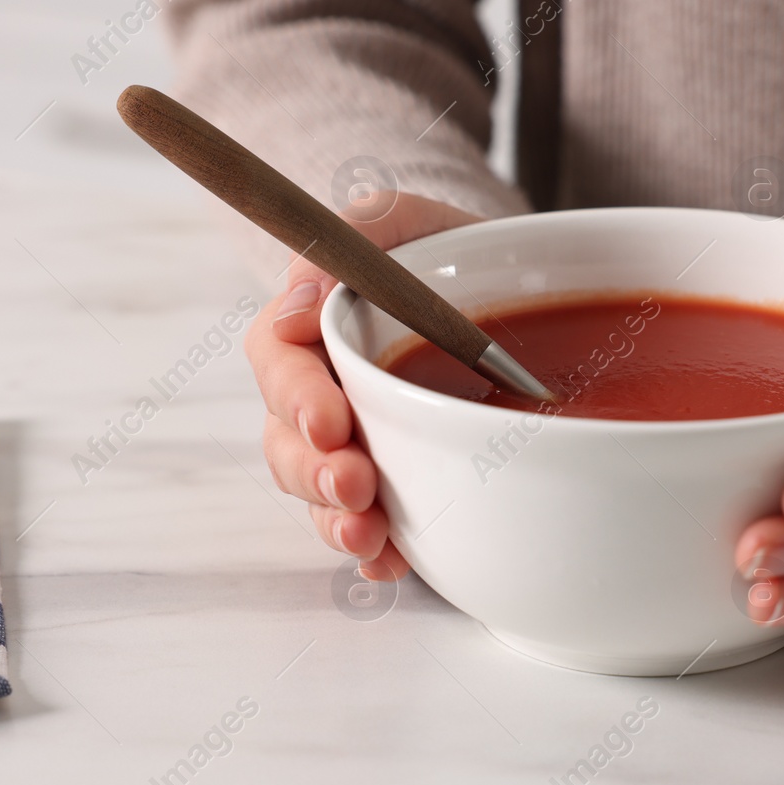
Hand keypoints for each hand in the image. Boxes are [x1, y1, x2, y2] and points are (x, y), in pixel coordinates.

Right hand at [245, 191, 480, 579]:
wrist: (504, 289)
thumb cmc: (442, 253)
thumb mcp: (410, 218)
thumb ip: (360, 231)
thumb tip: (296, 304)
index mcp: (311, 329)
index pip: (278, 362)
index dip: (295, 397)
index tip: (331, 420)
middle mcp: (320, 393)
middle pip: (287, 441)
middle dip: (315, 472)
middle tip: (355, 486)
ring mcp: (352, 444)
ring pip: (319, 492)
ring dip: (335, 520)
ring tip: (368, 538)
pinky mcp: (391, 484)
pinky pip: (368, 527)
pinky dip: (376, 553)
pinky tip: (392, 565)